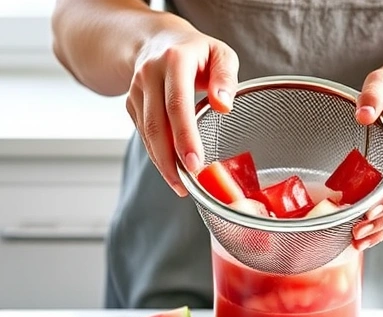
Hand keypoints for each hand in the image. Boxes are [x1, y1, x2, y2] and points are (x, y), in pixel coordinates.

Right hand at [127, 25, 238, 196]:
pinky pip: (143, 133)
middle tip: (187, 185)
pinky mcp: (131, 103)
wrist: (158, 40)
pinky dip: (156, 154)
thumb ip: (226, 77)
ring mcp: (136, 89)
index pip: (177, 104)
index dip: (185, 136)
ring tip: (181, 186)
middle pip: (156, 123)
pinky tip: (171, 170)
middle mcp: (149, 73)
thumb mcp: (221, 54)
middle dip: (170, 159)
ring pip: (146, 132)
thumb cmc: (198, 52)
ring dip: (162, 162)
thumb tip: (223, 106)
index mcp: (175, 60)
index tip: (196, 162)